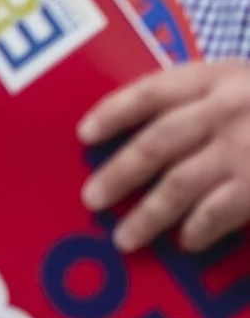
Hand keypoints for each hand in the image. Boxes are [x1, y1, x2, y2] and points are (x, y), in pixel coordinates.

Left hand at [81, 58, 249, 253]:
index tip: (84, 134)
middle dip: (119, 172)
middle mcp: (228, 109)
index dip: (115, 111)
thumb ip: (209, 99)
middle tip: (91, 199)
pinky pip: (219, 211)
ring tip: (124, 239)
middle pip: (156, 143)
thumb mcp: (249, 85)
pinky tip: (186, 241)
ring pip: (180, 184)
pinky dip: (198, 228)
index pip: (154, 90)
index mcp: (221, 76)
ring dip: (148, 214)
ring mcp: (245, 148)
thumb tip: (153, 136)